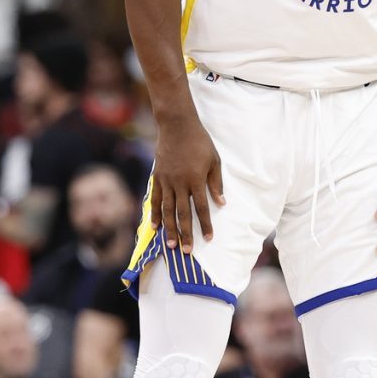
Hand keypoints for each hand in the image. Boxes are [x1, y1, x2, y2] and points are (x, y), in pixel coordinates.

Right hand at [151, 113, 223, 250]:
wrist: (177, 126)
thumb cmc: (200, 142)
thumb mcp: (214, 161)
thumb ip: (216, 183)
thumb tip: (221, 203)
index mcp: (196, 180)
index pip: (202, 207)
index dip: (205, 224)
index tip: (208, 238)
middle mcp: (180, 183)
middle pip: (183, 214)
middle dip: (185, 234)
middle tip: (186, 251)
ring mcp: (166, 181)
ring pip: (167, 210)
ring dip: (169, 229)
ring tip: (170, 245)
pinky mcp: (157, 177)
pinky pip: (156, 200)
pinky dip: (155, 214)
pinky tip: (155, 227)